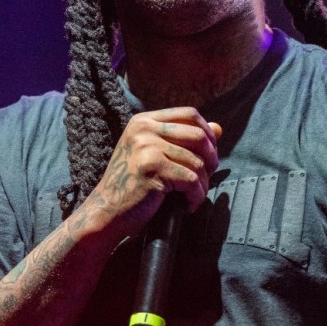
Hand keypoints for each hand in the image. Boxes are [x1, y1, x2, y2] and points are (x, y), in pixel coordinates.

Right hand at [84, 107, 220, 238]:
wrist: (107, 212)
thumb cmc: (134, 186)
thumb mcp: (156, 155)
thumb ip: (185, 140)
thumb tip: (219, 128)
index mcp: (144, 121)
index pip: (189, 114)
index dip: (207, 133)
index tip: (209, 155)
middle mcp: (144, 129)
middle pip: (198, 135)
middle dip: (211, 159)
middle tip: (206, 178)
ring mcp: (147, 147)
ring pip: (197, 161)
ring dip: (202, 184)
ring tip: (192, 197)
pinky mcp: (152, 168)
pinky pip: (191, 180)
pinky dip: (196, 196)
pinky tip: (188, 206)